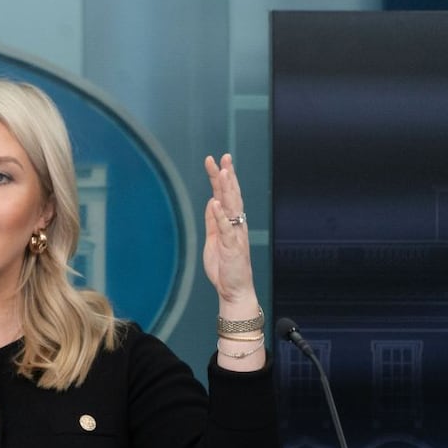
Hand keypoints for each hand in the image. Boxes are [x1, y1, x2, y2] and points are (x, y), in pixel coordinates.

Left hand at [202, 154, 256, 306]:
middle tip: (223, 157)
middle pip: (232, 196)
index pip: (225, 195)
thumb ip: (213, 221)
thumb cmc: (224, 267)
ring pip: (233, 208)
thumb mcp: (213, 239)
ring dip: (227, 190)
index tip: (215, 160)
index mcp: (230, 222)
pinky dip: (221, 216)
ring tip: (223, 173)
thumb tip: (212, 201)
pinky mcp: (233, 248)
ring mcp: (235, 235)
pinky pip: (226, 229)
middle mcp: (236, 225)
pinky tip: (216, 203)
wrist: (233, 290)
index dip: (219, 178)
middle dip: (227, 176)